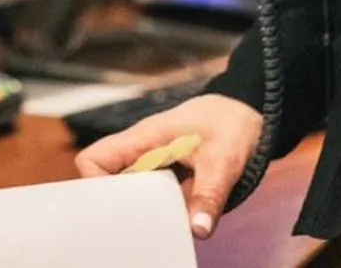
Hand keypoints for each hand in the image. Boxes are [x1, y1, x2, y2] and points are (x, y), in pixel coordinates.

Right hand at [73, 94, 262, 238]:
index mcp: (143, 138)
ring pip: (129, 189)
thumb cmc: (231, 124)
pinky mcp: (166, 173)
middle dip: (119, 204)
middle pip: (107, 179)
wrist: (246, 110)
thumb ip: (209, 195)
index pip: (93, 159)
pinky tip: (173, 220)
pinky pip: (150, 193)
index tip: (116, 209)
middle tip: (141, 226)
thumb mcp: (224, 160)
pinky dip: (157, 208)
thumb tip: (198, 230)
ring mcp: (152, 161)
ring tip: (159, 225)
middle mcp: (141, 149)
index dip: (95, 184)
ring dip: (140, 208)